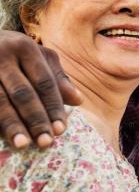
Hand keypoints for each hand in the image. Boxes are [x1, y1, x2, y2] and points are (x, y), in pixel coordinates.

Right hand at [0, 30, 82, 147]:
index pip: (44, 82)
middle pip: (22, 93)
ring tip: (23, 144)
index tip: (60, 130)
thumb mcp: (36, 57)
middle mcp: (1, 54)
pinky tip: (2, 138)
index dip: (53, 107)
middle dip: (35, 119)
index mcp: (25, 47)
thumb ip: (56, 77)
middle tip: (45, 142)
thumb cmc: (11, 52)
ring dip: (11, 124)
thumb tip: (79, 100)